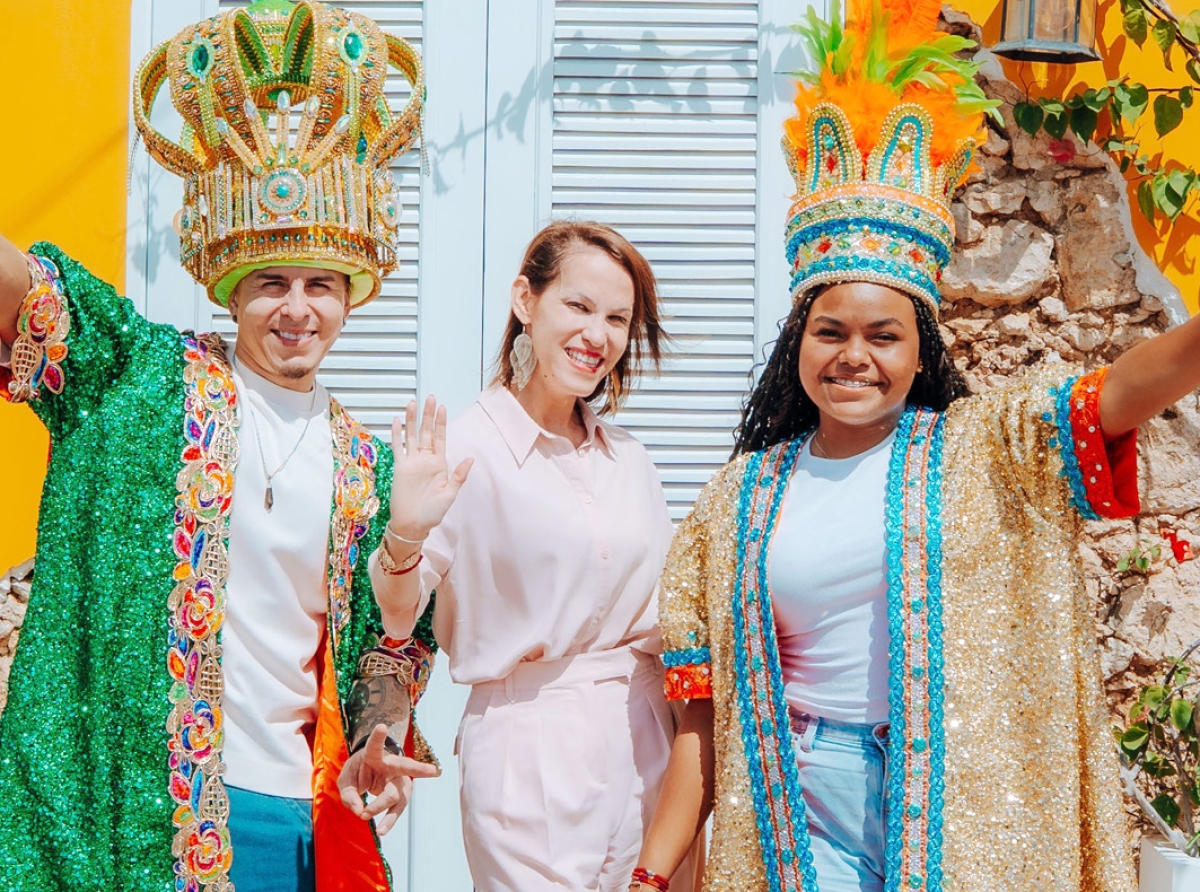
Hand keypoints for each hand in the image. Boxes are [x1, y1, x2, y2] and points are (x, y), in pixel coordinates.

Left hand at [338, 724, 439, 834]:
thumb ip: (348, 794)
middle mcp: (391, 765)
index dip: (378, 737)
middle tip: (432, 772)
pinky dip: (388, 821)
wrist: (369, 774)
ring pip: (398, 795)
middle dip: (418, 769)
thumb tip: (359, 811)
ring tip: (380, 829)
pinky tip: (382, 830)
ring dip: (387, 812)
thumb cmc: (359, 771)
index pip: (376, 745)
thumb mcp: (346, 780)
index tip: (382, 726)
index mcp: (374, 755)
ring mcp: (399, 780)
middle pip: (404, 768)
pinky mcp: (400, 795)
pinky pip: (396, 809)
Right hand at [388, 395, 472, 541]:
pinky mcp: (399, 468)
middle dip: (428, 415)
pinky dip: (396, 434)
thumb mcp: (450, 494)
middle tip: (430, 398)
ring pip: (411, 436)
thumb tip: (470, 459)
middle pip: (426, 432)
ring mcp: (411, 462)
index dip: (441, 423)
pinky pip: (398, 448)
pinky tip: (396, 422)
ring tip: (413, 404)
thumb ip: (459, 475)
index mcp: (439, 464)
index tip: (442, 408)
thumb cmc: (432, 513)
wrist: (413, 525)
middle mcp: (425, 460)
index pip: (440, 438)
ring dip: (412, 420)